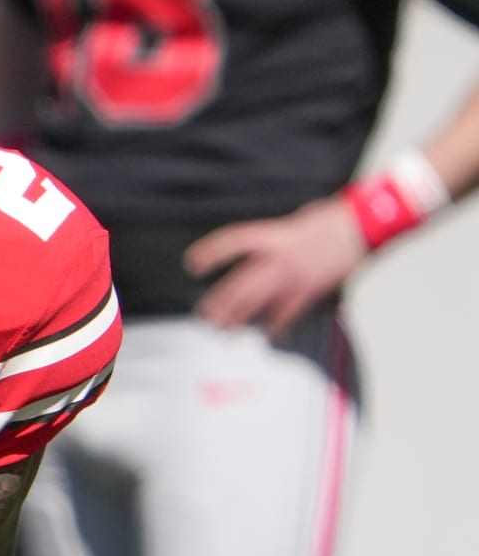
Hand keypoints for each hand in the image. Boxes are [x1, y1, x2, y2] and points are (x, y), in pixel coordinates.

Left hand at [185, 196, 366, 334]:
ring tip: (224, 330)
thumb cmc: (332, 219)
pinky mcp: (309, 291)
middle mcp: (279, 258)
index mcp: (274, 235)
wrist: (362, 225)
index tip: (192, 263)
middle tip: (205, 314)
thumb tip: (262, 250)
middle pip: (240, 283)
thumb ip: (276, 238)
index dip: (211, 252)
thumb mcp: (298, 221)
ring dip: (238, 318)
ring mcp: (293, 276)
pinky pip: (286, 314)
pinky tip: (268, 335)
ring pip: (258, 303)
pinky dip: (276, 326)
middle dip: (221, 301)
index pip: (233, 242)